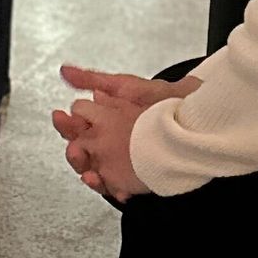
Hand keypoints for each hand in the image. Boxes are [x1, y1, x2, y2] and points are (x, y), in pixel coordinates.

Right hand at [49, 67, 196, 203]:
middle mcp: (109, 140)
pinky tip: (109, 183)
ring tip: (88, 169)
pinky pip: (111, 186)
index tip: (62, 118)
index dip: (66, 123)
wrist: (195, 118)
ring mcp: (118, 161)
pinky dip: (107, 186)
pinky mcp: (130, 178)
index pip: (75, 125)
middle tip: (75, 148)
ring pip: (91, 170)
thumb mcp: (125, 85)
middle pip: (79, 150)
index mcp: (104, 119)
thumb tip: (64, 71)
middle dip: (74, 151)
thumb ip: (91, 79)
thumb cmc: (164, 99)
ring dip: (85, 169)